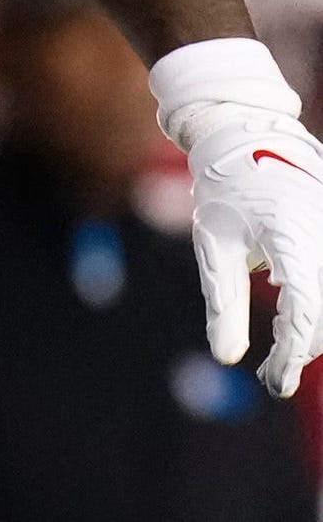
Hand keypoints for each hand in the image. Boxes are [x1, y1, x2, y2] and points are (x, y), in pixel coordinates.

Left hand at [183, 107, 322, 394]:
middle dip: (300, 350)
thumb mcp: (214, 246)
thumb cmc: (225, 192)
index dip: (291, 355)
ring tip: (276, 357)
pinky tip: (295, 328)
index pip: (304, 312)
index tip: (273, 383)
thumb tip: (226, 357)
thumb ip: (223, 302)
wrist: (251, 142)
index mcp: (292, 239)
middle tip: (267, 374)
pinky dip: (317, 312)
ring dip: (311, 334)